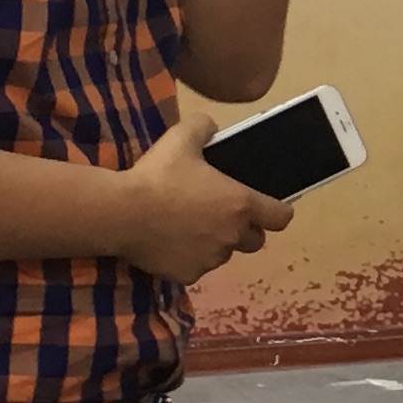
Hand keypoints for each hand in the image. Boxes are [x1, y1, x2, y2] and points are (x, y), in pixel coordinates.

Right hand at [117, 114, 294, 280]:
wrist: (121, 213)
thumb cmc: (158, 175)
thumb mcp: (181, 138)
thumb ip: (203, 127)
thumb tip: (211, 126)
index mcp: (240, 204)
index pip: (281, 217)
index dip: (278, 212)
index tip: (269, 207)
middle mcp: (232, 236)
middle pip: (255, 240)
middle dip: (245, 230)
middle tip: (220, 214)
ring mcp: (210, 259)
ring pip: (223, 254)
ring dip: (215, 243)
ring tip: (188, 227)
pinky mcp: (188, 275)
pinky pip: (196, 268)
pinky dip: (188, 258)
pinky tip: (169, 243)